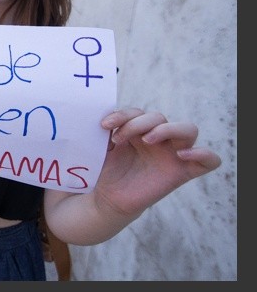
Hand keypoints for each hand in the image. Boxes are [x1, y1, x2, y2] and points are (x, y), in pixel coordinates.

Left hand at [94, 108, 220, 216]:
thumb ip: (105, 132)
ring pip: (187, 129)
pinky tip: (182, 154)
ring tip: (146, 140)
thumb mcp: (102, 148)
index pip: (138, 113)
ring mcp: (172, 154)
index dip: (123, 115)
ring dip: (166, 129)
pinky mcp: (183, 172)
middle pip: (160, 118)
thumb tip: (103, 117)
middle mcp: (158, 139)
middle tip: (119, 137)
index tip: (104, 125)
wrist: (108, 198)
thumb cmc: (107, 170)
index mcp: (139, 130)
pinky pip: (209, 161)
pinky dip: (204, 154)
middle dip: (139, 122)